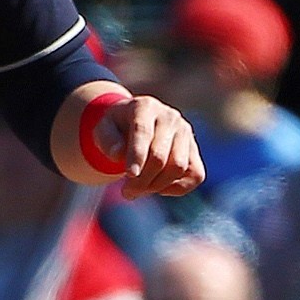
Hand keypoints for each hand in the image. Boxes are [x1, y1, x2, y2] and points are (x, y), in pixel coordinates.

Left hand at [90, 93, 204, 198]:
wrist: (135, 124)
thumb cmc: (117, 128)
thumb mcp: (103, 129)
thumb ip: (107, 139)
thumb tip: (118, 154)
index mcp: (145, 106)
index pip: (143, 132)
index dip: (136, 155)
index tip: (130, 175)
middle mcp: (169, 116)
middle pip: (160, 155)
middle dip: (142, 179)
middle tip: (127, 192)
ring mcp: (185, 132)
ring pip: (178, 166)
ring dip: (157, 185)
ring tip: (139, 190)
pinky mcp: (194, 150)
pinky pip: (196, 174)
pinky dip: (178, 188)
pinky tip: (159, 187)